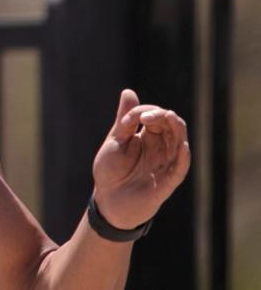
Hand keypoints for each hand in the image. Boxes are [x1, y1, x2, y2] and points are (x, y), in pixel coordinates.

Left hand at [91, 89, 190, 229]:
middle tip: (145, 116)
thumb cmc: (111, 170)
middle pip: (171, 125)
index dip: (142, 112)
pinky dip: (183, 157)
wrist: (108, 200)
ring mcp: (166, 163)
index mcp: (148, 136)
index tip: (126, 121)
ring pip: (180, 141)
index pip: (155, 116)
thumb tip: (128, 91)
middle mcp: (161, 148)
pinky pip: (181, 168)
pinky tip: (183, 147)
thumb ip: (125, 119)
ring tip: (168, 117)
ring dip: (175, 128)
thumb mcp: (115, 141)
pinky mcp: (168, 181)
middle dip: (161, 115)